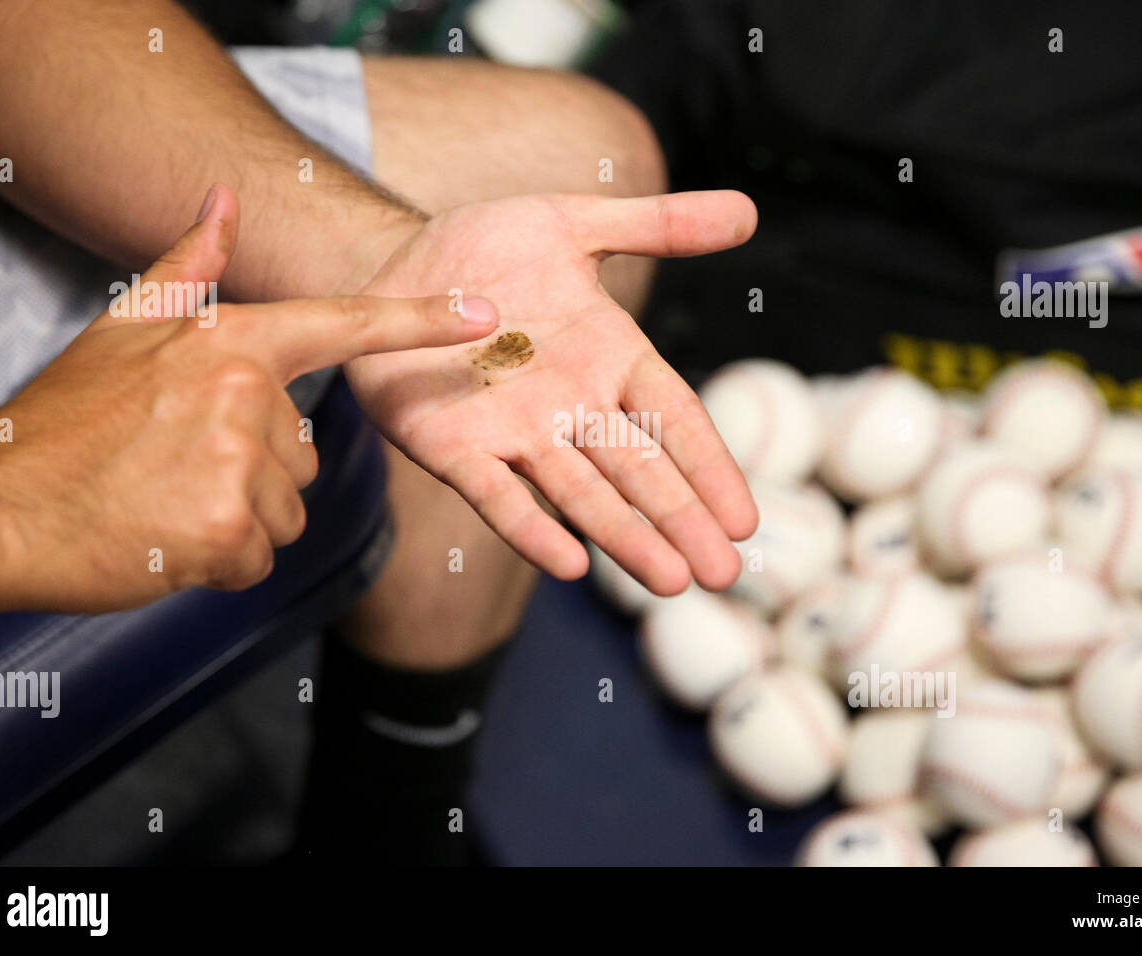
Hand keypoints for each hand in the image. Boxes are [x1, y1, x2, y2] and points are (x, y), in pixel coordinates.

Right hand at [0, 185, 497, 620]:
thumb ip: (189, 270)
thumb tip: (224, 203)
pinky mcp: (228, 532)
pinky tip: (166, 538)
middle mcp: (246, 396)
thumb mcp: (123, 330)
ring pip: (286, 512)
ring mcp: (239, 464)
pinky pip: (260, 558)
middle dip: (252, 476)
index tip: (486, 315)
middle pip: (303, 456)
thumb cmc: (66, 423)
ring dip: (236, 522)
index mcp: (231, 343)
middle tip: (175, 471)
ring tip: (167, 502)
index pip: (344, 326)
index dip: (421, 322)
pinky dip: (220, 563)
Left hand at [345, 191, 759, 594]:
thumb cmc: (489, 249)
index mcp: (610, 358)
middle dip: (680, 520)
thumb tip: (746, 212)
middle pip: (639, 469)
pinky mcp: (456, 448)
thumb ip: (656, 225)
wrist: (395, 263)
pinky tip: (568, 564)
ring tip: (668, 579)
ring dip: (624, 535)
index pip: (676, 418)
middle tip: (721, 573)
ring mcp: (516, 433)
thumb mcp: (574, 222)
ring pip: (581, 491)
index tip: (744, 520)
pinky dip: (531, 527)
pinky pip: (498, 494)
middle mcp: (572, 406)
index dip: (710, 467)